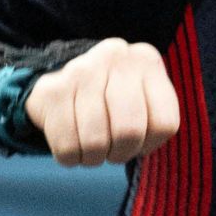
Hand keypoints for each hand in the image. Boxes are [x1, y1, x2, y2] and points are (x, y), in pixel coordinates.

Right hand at [24, 39, 180, 166]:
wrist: (62, 80)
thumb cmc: (113, 98)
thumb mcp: (143, 98)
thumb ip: (154, 119)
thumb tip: (142, 147)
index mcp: (147, 61)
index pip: (165, 124)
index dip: (150, 144)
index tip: (138, 141)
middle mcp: (115, 57)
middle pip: (129, 131)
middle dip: (121, 153)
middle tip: (113, 152)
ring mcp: (80, 70)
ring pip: (96, 141)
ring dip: (94, 158)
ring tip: (92, 150)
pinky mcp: (51, 90)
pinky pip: (66, 146)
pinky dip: (70, 158)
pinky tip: (72, 148)